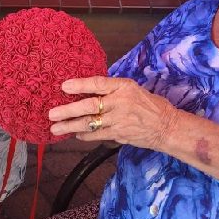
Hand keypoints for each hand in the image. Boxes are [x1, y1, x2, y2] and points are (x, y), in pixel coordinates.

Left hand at [48, 76, 179, 149]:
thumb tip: (88, 90)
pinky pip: (97, 135)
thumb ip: (112, 89)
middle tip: (52, 114)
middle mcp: (120, 102)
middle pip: (89, 106)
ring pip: (90, 123)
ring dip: (70, 126)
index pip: (98, 83)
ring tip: (55, 128)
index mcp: (123, 87)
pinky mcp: (119, 135)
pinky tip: (75, 135)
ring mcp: (119, 120)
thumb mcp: (133, 89)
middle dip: (68, 110)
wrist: (167, 126)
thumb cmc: (149, 105)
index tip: (64, 86)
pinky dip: (84, 135)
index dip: (80, 84)